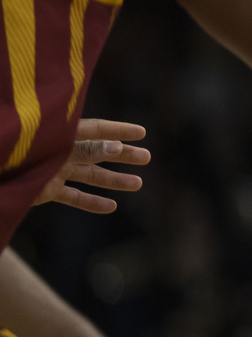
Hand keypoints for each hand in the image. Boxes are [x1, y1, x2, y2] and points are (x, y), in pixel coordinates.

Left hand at [32, 119, 148, 213]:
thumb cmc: (20, 155)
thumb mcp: (56, 150)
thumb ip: (85, 150)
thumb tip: (118, 147)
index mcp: (62, 134)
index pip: (96, 130)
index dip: (119, 130)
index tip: (142, 133)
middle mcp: (61, 151)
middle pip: (97, 151)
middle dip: (123, 155)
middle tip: (146, 158)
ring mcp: (54, 170)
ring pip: (90, 174)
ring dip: (114, 179)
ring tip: (137, 183)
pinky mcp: (45, 190)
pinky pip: (72, 196)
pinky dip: (91, 202)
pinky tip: (111, 207)